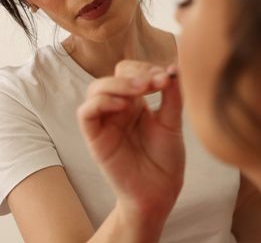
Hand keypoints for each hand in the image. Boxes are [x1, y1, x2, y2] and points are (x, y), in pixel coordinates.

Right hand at [77, 61, 184, 219]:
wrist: (160, 192)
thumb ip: (173, 96)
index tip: (168, 77)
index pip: (132, 71)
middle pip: (114, 75)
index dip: (148, 68)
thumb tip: (174, 67)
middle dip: (136, 72)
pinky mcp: (95, 138)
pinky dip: (101, 102)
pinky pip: (86, 113)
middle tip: (157, 81)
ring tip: (142, 89)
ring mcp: (106, 122)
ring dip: (119, 83)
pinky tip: (122, 105)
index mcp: (137, 101)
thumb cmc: (165, 159)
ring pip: (96, 88)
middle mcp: (119, 108)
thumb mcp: (173, 122)